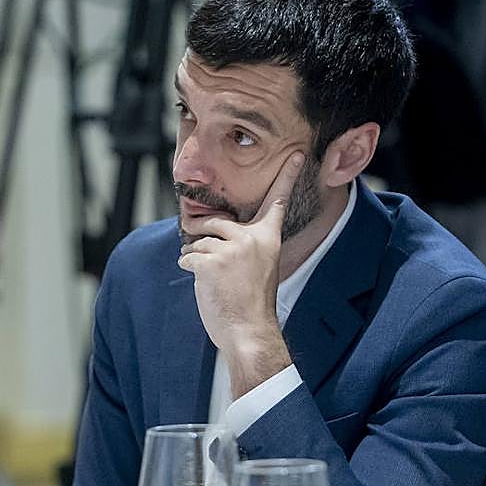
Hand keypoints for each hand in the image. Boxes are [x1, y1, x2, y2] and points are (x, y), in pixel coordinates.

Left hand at [178, 152, 304, 397]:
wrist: (249, 332)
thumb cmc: (251, 304)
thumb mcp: (258, 268)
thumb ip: (243, 246)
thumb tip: (209, 231)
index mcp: (268, 238)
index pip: (278, 201)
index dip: (287, 175)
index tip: (297, 153)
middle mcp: (252, 239)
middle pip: (215, 221)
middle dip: (202, 234)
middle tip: (209, 259)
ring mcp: (231, 249)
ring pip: (199, 240)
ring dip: (196, 257)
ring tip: (213, 280)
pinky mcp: (210, 261)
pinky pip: (188, 255)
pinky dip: (189, 268)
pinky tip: (204, 284)